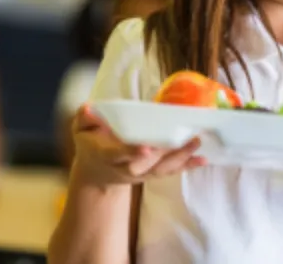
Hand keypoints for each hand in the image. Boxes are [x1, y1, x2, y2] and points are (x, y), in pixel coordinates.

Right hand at [72, 104, 206, 186]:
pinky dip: (187, 166)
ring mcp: (139, 174)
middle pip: (145, 164)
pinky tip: (203, 159)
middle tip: (182, 138)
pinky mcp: (151, 175)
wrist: (97, 174)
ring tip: (196, 143)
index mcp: (106, 154)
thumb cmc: (90, 144)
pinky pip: (170, 172)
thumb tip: (88, 108)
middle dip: (164, 153)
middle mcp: (124, 167)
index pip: (118, 153)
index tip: (146, 148)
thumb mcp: (79, 129)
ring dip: (180, 158)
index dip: (131, 151)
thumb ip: (84, 118)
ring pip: (161, 169)